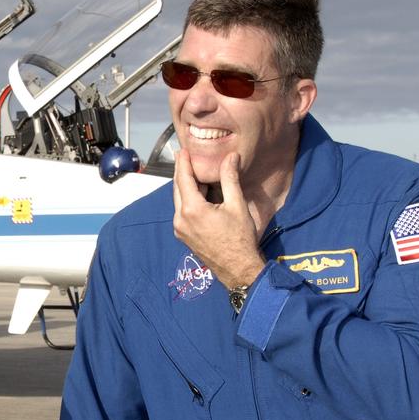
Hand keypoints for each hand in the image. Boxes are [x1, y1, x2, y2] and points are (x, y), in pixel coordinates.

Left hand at [172, 150, 265, 287]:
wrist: (237, 269)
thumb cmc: (240, 238)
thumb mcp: (237, 205)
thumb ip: (230, 179)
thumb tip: (230, 157)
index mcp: (192, 209)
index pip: (183, 179)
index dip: (183, 163)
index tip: (182, 150)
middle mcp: (180, 219)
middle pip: (178, 189)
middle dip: (182, 172)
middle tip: (186, 157)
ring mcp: (179, 229)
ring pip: (179, 200)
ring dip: (186, 186)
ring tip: (196, 174)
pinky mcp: (183, 235)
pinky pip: (182, 211)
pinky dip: (188, 200)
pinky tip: (199, 194)